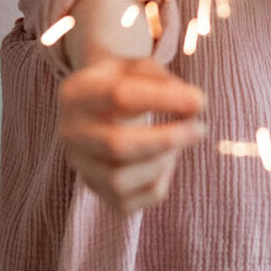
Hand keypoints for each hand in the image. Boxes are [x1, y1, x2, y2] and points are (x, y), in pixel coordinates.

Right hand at [58, 56, 205, 212]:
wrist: (98, 102)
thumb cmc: (126, 80)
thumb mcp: (140, 67)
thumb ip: (165, 81)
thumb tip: (196, 105)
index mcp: (76, 92)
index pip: (119, 96)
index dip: (164, 100)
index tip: (200, 102)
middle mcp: (69, 132)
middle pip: (117, 146)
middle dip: (166, 139)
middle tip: (201, 129)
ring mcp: (79, 166)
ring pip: (120, 181)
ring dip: (162, 162)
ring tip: (179, 140)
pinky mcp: (94, 191)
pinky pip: (129, 203)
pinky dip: (157, 183)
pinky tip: (165, 160)